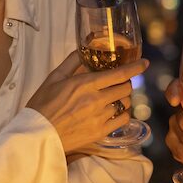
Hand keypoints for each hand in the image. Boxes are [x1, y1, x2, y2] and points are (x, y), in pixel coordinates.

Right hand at [27, 51, 147, 153]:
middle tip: (119, 83)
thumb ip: (72, 62)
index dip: (135, 67)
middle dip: (126, 83)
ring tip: (114, 98)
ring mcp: (100, 117)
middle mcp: (96, 100)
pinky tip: (114, 113)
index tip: (145, 63)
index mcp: (86, 84)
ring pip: (125, 104)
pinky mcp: (100, 133)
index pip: (119, 73)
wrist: (37, 135)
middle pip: (126, 88)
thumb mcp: (54, 78)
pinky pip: (123, 120)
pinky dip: (123, 114)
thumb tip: (84, 48)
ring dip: (124, 98)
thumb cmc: (43, 105)